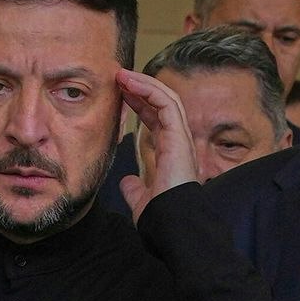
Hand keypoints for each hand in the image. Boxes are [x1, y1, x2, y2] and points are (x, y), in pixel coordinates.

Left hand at [114, 67, 199, 214]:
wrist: (171, 225)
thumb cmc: (160, 216)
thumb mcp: (141, 199)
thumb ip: (135, 188)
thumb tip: (127, 182)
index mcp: (170, 152)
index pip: (156, 118)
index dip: (139, 103)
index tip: (120, 94)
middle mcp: (178, 141)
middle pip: (162, 103)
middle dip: (141, 87)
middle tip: (118, 76)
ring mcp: (181, 137)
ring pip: (166, 98)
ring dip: (143, 83)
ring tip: (121, 74)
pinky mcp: (179, 136)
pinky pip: (166, 103)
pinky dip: (149, 89)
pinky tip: (130, 83)